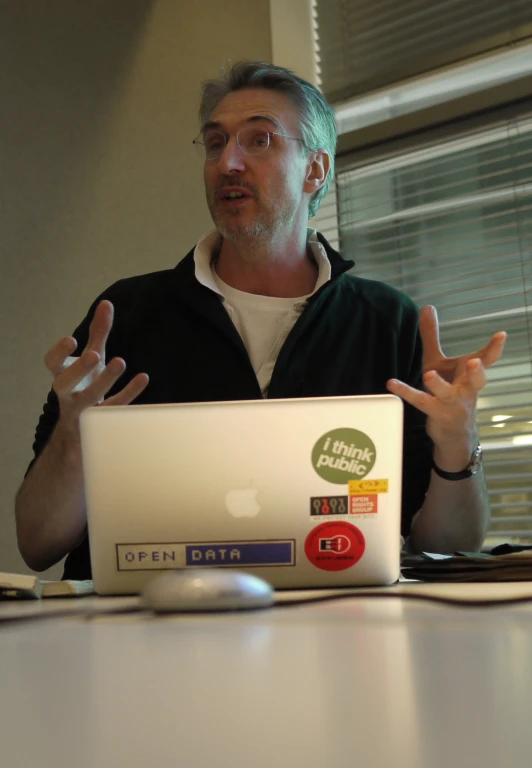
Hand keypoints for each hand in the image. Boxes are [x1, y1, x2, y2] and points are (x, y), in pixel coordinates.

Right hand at [44, 300, 148, 433]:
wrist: (82, 430)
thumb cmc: (86, 385)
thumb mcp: (92, 359)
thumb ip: (98, 333)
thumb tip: (107, 304)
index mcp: (63, 376)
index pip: (52, 364)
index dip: (58, 352)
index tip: (71, 339)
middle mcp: (69, 394)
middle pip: (65, 383)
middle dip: (78, 369)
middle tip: (93, 354)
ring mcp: (84, 410)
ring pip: (91, 398)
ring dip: (105, 380)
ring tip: (120, 361)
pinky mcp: (102, 421)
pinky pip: (116, 408)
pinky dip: (129, 393)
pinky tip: (143, 377)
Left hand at [387, 305, 506, 468]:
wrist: (453, 432)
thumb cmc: (447, 391)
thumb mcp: (437, 362)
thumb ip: (432, 336)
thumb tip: (428, 306)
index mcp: (470, 375)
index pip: (487, 360)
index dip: (494, 348)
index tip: (501, 335)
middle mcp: (466, 389)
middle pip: (477, 381)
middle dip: (477, 372)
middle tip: (476, 361)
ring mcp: (453, 404)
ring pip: (449, 394)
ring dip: (440, 385)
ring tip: (429, 374)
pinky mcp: (437, 414)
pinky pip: (421, 402)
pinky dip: (406, 392)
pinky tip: (392, 383)